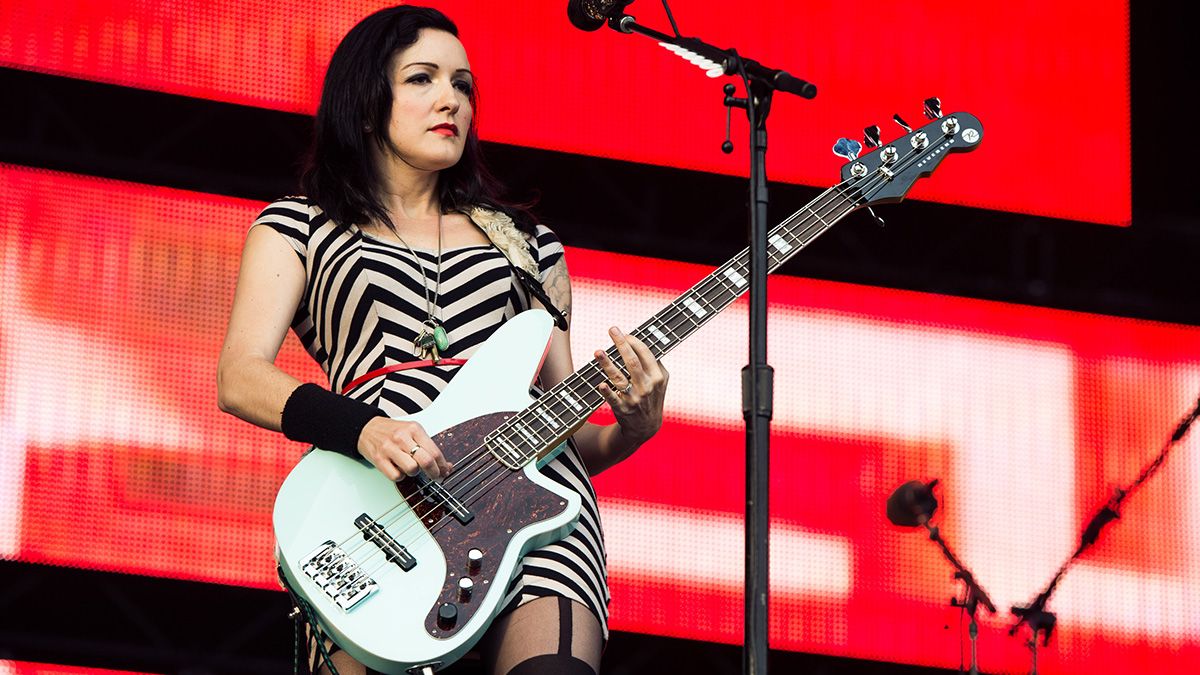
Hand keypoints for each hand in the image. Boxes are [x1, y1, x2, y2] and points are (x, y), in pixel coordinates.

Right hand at [357, 417, 451, 480]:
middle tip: (435, 476)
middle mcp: (402, 438)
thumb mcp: (412, 432)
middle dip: (434, 472)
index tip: (445, 471)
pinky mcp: (379, 459)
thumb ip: (429, 447)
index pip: (434, 451)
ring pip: (412, 469)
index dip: (443, 465)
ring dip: (414, 472)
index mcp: (414, 429)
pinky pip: (396, 476)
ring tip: (410, 466)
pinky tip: (398, 468)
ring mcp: (389, 448)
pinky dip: (400, 476)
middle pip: (426, 461)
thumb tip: (446, 466)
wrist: (367, 428)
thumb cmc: (392, 432)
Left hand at [596, 326, 668, 445]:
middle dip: (621, 344)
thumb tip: (641, 342)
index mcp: (658, 377)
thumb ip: (655, 363)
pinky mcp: (623, 409)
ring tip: (598, 351)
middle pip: (632, 362)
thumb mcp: (661, 381)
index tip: (624, 333)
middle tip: (612, 329)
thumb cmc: (652, 397)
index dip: (634, 341)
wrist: (646, 427)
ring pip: (619, 377)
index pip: (645, 354)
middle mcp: (647, 386)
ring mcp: (634, 398)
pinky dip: (608, 392)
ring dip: (607, 364)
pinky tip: (601, 384)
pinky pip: (613, 399)